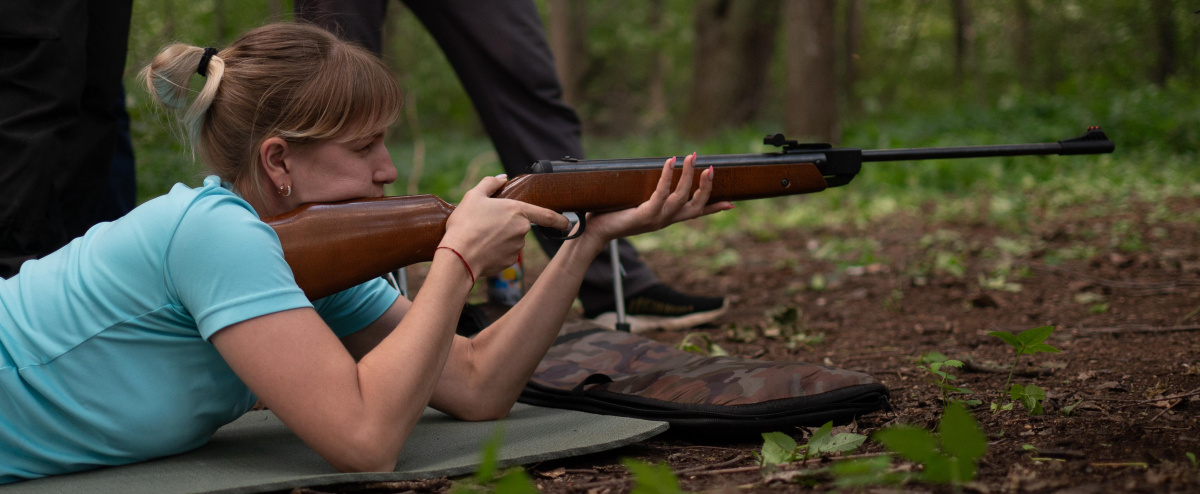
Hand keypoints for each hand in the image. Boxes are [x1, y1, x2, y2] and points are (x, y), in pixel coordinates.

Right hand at [440, 175, 569, 277]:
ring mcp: (517, 248)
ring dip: (502, 238)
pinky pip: (506, 253)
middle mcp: (522, 230)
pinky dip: (497, 251)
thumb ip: (491, 183)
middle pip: (521, 226)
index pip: (548, 215)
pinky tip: (483, 248)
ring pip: (513, 240)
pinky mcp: (510, 262)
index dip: (560, 219)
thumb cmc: (465, 223)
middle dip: (508, 226)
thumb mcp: (474, 196)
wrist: (458, 256)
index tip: (567, 223)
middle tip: (487, 225)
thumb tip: (503, 178)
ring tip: (481, 236)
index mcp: (518, 210)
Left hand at [583, 153, 731, 244]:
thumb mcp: (636, 204)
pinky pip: (661, 194)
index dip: (714, 208)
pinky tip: (670, 162)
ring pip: (681, 197)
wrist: (595, 232)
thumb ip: (648, 194)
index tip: (732, 203)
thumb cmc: (612, 215)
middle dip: (706, 186)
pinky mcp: (644, 215)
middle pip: (695, 205)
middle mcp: (665, 221)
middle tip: (712, 167)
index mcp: (666, 219)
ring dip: (688, 176)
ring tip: (692, 157)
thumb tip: (652, 173)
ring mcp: (656, 219)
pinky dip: (667, 177)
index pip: (695, 214)